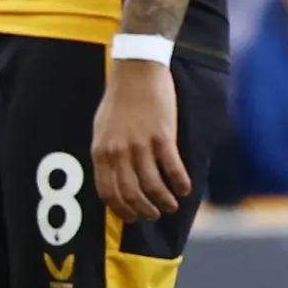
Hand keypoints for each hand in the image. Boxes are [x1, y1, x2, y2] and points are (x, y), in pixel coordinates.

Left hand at [91, 56, 188, 224]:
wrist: (137, 70)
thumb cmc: (120, 98)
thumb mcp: (102, 128)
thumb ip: (107, 153)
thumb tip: (114, 176)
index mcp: (101, 151)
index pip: (108, 192)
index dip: (121, 209)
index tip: (132, 216)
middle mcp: (118, 152)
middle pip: (131, 194)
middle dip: (144, 210)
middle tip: (154, 214)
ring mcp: (141, 145)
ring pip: (152, 186)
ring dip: (163, 201)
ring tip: (171, 206)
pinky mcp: (163, 137)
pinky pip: (172, 169)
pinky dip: (180, 183)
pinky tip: (185, 189)